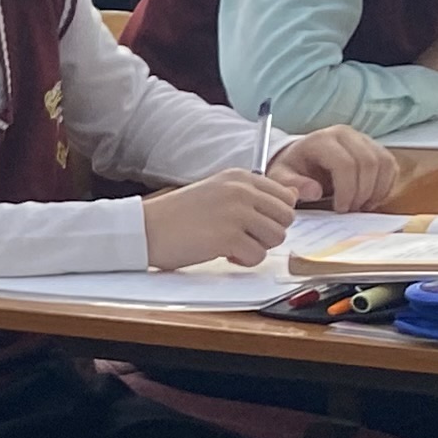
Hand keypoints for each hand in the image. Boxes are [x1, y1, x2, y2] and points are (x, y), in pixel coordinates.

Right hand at [144, 169, 299, 270]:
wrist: (143, 229)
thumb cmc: (177, 215)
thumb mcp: (218, 193)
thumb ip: (254, 194)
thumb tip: (294, 196)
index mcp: (239, 177)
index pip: (285, 197)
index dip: (272, 216)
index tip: (252, 223)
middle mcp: (241, 191)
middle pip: (286, 218)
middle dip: (268, 232)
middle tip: (241, 236)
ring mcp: (236, 214)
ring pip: (276, 238)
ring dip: (256, 247)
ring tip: (229, 244)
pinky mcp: (229, 238)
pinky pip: (258, 256)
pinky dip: (242, 260)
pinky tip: (220, 252)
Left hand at [270, 126, 398, 211]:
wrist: (301, 158)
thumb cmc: (292, 169)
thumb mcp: (282, 177)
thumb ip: (292, 184)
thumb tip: (314, 191)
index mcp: (322, 140)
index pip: (346, 164)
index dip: (347, 190)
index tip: (340, 210)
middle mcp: (346, 134)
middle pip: (368, 163)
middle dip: (363, 192)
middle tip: (352, 211)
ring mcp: (363, 139)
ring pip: (384, 164)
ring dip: (376, 190)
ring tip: (360, 207)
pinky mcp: (376, 147)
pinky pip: (391, 166)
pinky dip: (385, 186)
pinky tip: (370, 199)